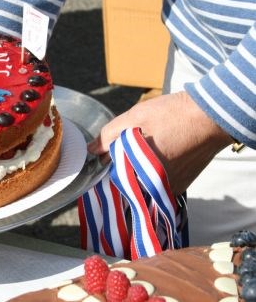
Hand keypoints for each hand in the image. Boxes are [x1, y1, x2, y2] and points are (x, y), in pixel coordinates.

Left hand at [88, 91, 232, 194]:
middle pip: (127, 180)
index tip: (111, 151)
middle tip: (135, 143)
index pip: (112, 175)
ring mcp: (169, 188)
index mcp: (137, 172)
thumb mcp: (134, 119)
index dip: (109, 161)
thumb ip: (108, 135)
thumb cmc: (172, 115)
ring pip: (143, 182)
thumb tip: (91, 150)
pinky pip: (159, 182)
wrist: (212, 116)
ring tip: (151, 146)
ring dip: (140, 169)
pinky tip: (161, 152)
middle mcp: (153, 186)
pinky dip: (155, 171)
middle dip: (124, 165)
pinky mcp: (181, 185)